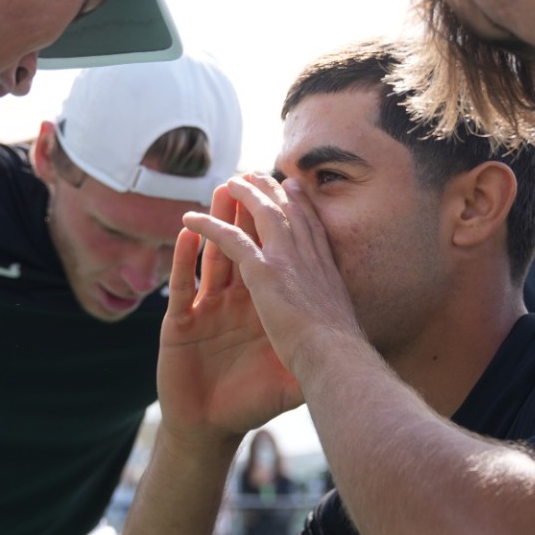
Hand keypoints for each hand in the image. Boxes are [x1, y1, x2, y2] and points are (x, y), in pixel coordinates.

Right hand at [158, 185, 303, 444]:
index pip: (273, 258)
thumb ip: (316, 362)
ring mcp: (205, 310)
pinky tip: (187, 232)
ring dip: (217, 223)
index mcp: (263, 309)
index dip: (279, 226)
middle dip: (246, 212)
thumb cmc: (250, 404)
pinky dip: (185, 259)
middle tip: (253, 175)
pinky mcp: (179, 324)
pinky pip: (183, 285)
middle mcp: (234, 303)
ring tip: (220, 190)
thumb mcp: (291, 382)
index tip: (291, 191)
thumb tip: (354, 352)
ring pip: (213, 257)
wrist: (211, 427)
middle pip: (243, 247)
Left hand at [182, 174, 363, 383]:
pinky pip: (229, 240)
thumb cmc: (343, 356)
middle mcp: (310, 257)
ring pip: (263, 215)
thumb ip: (332, 316)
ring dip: (245, 196)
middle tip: (258, 174)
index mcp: (327, 270)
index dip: (301, 205)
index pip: (312, 227)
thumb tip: (338, 326)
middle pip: (289, 211)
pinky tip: (191, 217)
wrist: (337, 360)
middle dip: (273, 190)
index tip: (292, 188)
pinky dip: (209, 226)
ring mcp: (287, 260)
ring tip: (229, 182)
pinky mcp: (262, 271)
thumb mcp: (341, 326)